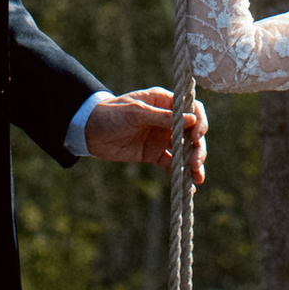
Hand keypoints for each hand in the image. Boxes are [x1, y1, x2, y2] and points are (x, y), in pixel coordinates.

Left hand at [84, 87, 208, 184]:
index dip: (199, 121)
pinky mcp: (155, 154)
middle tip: (196, 163)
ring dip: (193, 163)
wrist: (89, 131)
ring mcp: (162, 137)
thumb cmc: (111, 114)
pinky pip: (172, 164)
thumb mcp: (136, 113)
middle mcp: (168, 119)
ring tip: (197, 177)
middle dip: (197, 148)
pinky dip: (180, 174)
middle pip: (192, 133)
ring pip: (185, 150)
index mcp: (165, 102)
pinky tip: (189, 186)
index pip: (192, 109)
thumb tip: (191, 119)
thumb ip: (162, 117)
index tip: (197, 135)